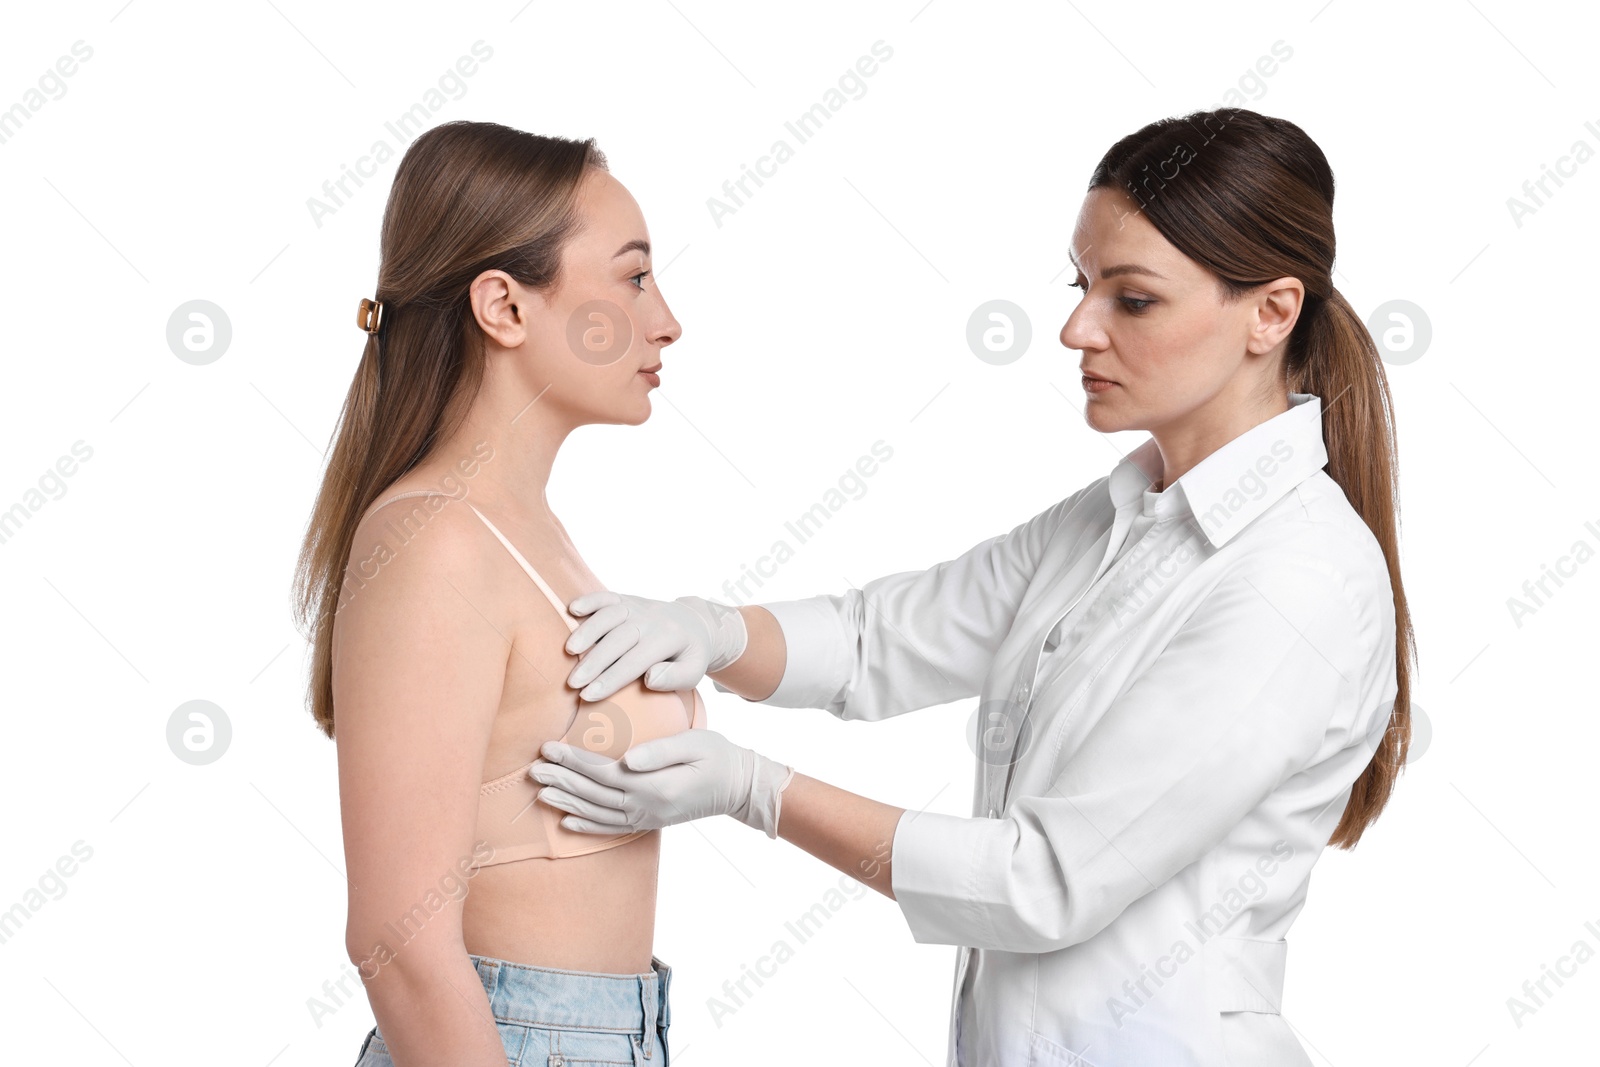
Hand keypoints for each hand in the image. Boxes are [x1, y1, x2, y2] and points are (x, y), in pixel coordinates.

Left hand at [527, 729, 795, 837]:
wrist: (739, 787)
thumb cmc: (718, 756)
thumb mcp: (695, 743)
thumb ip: (660, 751)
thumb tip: (627, 758)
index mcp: (654, 785)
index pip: (602, 772)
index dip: (573, 760)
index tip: (548, 746)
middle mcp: (646, 807)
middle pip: (593, 794)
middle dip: (561, 780)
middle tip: (532, 768)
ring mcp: (646, 818)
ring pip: (596, 812)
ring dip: (566, 801)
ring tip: (540, 790)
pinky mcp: (648, 822)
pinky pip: (610, 828)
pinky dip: (586, 826)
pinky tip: (565, 821)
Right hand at [565, 592, 747, 700]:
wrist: (695, 623)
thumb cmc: (689, 655)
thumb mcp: (693, 672)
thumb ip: (675, 678)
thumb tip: (650, 679)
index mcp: (668, 639)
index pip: (635, 661)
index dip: (610, 679)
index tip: (588, 695)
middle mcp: (651, 619)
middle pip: (618, 639)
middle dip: (594, 661)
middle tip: (572, 682)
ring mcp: (637, 607)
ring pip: (609, 615)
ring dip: (587, 631)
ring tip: (569, 651)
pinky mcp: (626, 599)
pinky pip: (606, 596)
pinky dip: (589, 600)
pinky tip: (572, 609)